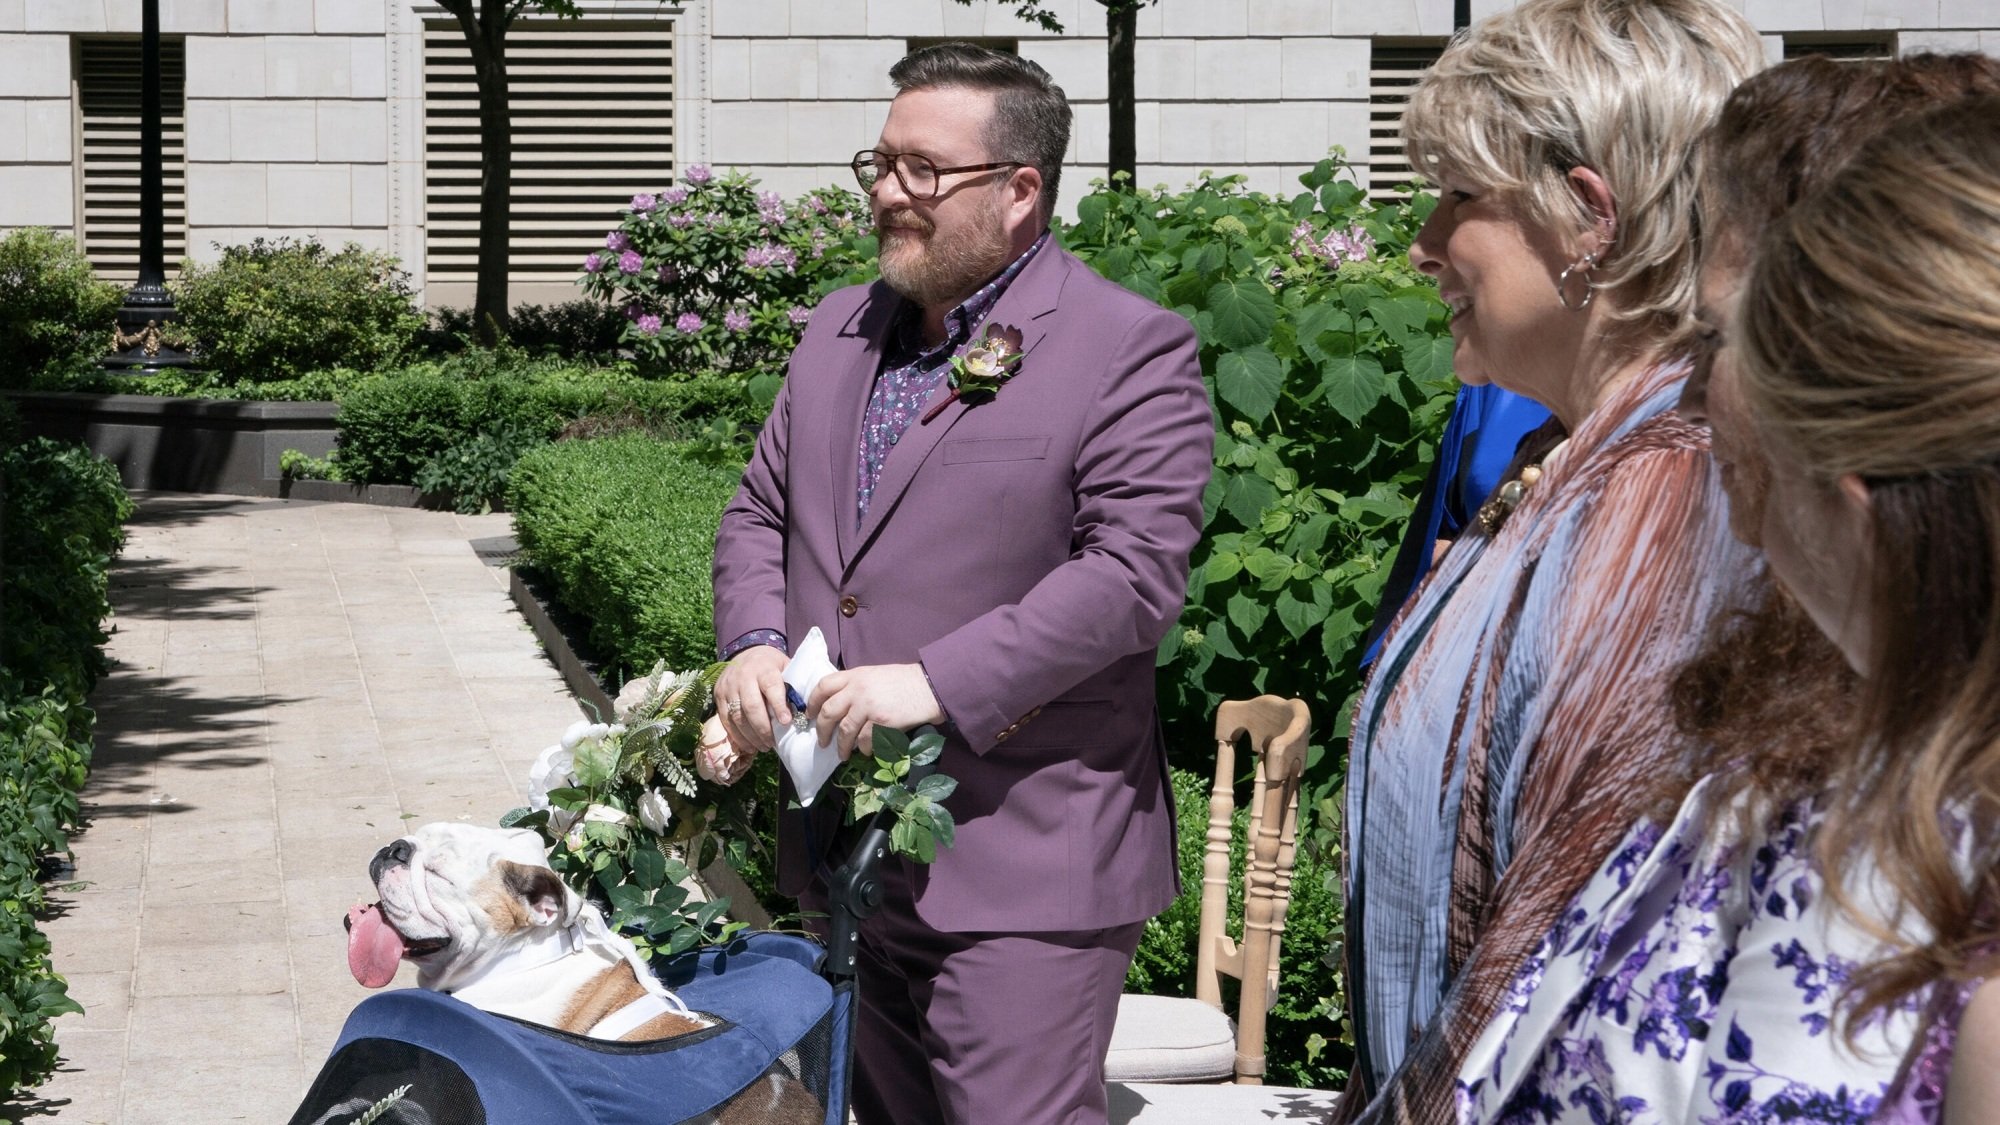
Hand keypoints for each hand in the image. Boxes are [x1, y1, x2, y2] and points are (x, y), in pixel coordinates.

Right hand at [715, 645, 789, 753]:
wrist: (746, 653)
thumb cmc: (771, 666)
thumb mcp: (785, 667)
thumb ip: (793, 686)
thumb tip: (803, 711)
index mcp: (764, 668)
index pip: (771, 687)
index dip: (778, 706)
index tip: (786, 722)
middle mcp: (743, 676)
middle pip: (751, 706)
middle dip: (763, 728)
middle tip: (772, 743)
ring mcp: (728, 687)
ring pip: (737, 716)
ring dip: (750, 736)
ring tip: (763, 747)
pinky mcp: (718, 696)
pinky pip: (726, 720)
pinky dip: (737, 736)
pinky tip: (749, 746)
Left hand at [805, 664, 943, 760]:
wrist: (928, 687)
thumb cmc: (903, 681)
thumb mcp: (874, 675)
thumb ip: (856, 685)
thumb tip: (840, 704)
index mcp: (854, 676)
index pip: (823, 686)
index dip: (813, 701)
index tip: (810, 714)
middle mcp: (857, 690)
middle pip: (829, 712)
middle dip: (822, 730)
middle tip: (822, 742)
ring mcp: (868, 706)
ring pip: (844, 730)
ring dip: (841, 746)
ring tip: (841, 755)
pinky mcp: (881, 721)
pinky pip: (864, 740)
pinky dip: (862, 749)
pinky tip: (865, 752)